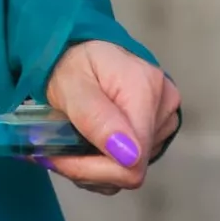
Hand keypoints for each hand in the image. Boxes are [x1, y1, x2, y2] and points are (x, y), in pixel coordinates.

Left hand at [36, 42, 181, 195]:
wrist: (81, 50)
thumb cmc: (73, 61)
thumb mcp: (70, 84)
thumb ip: (95, 117)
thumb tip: (129, 156)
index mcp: (145, 86)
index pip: (133, 159)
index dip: (93, 168)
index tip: (57, 158)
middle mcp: (164, 104)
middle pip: (131, 167)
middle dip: (88, 168)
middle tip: (55, 151)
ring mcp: (164, 119)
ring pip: (129, 170)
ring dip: (94, 167)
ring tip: (70, 142)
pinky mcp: (158, 132)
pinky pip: (130, 164)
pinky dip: (104, 163)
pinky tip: (87, 143)